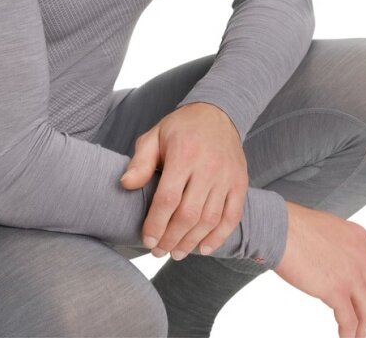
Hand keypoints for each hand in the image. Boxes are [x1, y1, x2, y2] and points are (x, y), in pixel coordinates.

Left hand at [119, 101, 248, 259]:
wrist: (218, 113)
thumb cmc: (180, 127)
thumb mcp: (155, 136)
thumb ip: (140, 161)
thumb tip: (125, 184)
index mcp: (183, 154)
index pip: (168, 198)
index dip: (156, 224)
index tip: (147, 240)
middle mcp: (208, 167)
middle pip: (189, 214)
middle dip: (171, 239)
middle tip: (159, 251)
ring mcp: (227, 176)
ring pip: (210, 220)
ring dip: (191, 242)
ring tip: (176, 252)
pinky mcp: (240, 182)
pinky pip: (232, 216)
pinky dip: (218, 236)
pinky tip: (203, 248)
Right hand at [274, 201, 365, 337]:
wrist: (279, 228)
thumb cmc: (292, 224)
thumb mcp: (328, 228)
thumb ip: (339, 244)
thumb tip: (334, 261)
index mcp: (359, 238)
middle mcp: (361, 257)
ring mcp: (351, 275)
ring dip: (362, 325)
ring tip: (356, 334)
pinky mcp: (337, 291)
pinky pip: (349, 320)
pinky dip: (349, 332)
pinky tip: (344, 336)